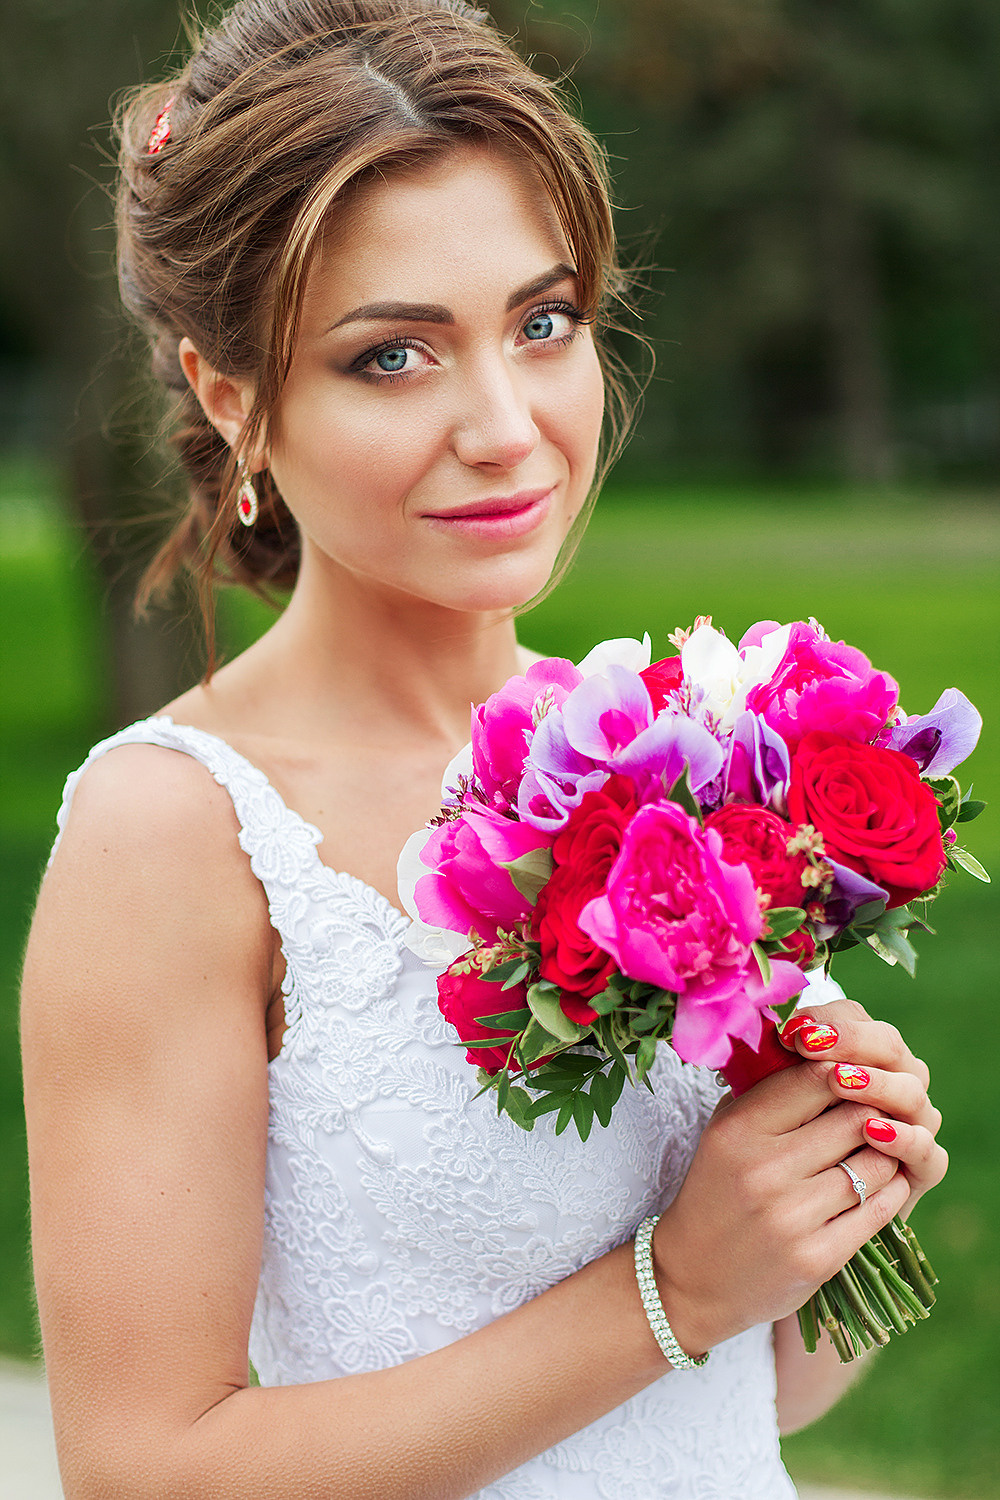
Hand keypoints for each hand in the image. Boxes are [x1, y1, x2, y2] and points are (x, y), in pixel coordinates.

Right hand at [650, 1002, 943, 1356]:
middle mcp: (764, 1170)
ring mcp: (792, 1217)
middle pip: (852, 1117)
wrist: (691, 1278)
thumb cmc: (715, 1191)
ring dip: (886, 1152)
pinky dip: (889, 1191)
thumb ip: (767, 1090)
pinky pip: (878, 1209)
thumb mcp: (724, 1132)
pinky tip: (880, 1184)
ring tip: (878, 1148)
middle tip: (877, 1111)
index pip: (814, 1079)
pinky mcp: (817, 1258)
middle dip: (872, 1111)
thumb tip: (824, 1047)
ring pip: (873, 1163)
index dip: (844, 1071)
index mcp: (738, 1130)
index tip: (852, 1076)